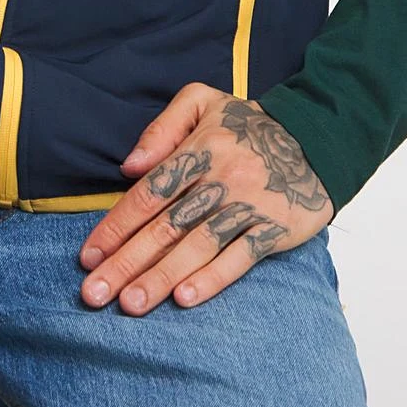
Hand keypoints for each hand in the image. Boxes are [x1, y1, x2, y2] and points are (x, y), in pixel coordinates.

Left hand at [76, 85, 334, 314]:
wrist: (318, 138)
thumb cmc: (249, 124)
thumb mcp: (203, 101)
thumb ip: (162, 128)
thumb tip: (128, 166)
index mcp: (199, 149)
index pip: (149, 193)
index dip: (116, 225)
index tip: (88, 255)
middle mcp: (220, 179)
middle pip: (166, 226)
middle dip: (126, 262)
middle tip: (94, 293)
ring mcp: (248, 206)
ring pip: (197, 246)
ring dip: (161, 278)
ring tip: (131, 304)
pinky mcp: (275, 229)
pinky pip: (240, 258)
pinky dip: (212, 279)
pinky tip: (185, 298)